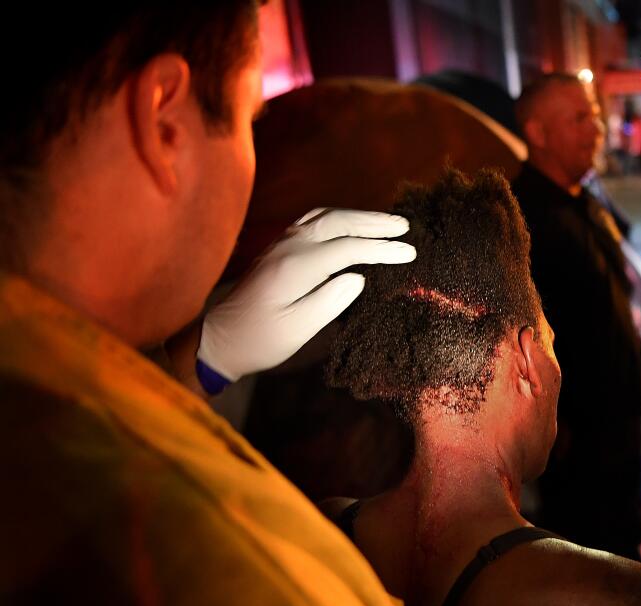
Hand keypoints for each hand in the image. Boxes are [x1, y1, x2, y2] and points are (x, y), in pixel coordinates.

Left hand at [195, 208, 415, 390]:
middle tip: (405, 225)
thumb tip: (358, 277)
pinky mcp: (278, 249)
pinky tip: (351, 225)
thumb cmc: (260, 340)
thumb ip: (329, 302)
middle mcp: (288, 247)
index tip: (409, 253)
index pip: (348, 249)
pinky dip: (339, 219)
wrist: (219, 338)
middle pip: (337, 222)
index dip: (381, 249)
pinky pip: (313, 222)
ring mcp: (281, 244)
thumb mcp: (297, 330)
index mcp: (296, 267)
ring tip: (386, 223)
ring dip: (357, 217)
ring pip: (325, 217)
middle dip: (374, 223)